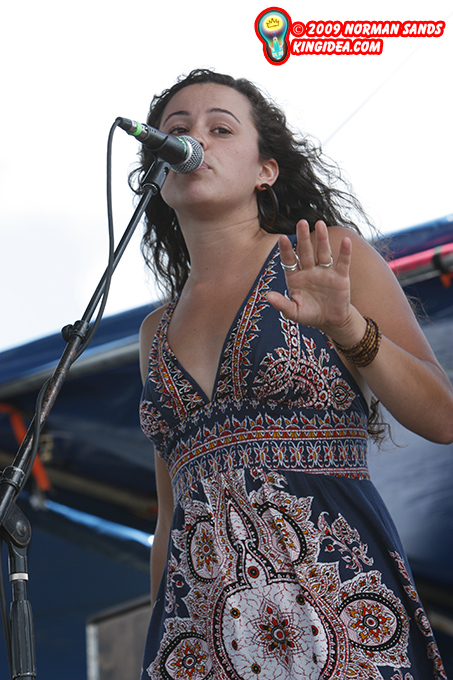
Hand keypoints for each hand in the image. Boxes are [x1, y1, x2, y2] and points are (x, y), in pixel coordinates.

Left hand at [267, 220, 363, 342]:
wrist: (330, 321)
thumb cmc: (309, 315)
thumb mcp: (294, 312)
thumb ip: (282, 304)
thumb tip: (267, 296)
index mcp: (296, 277)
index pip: (289, 260)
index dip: (286, 250)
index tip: (281, 238)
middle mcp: (309, 270)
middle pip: (306, 251)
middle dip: (303, 238)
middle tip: (301, 222)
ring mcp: (325, 272)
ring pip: (323, 252)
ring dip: (322, 239)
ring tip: (319, 224)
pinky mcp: (340, 277)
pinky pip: (342, 262)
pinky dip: (344, 252)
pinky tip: (345, 240)